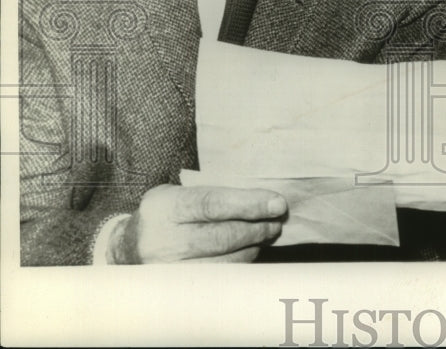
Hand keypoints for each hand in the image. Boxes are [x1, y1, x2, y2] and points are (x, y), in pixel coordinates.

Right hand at [108, 184, 286, 263]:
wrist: (131, 246)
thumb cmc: (167, 213)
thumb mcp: (180, 193)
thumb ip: (215, 193)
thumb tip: (263, 198)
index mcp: (167, 207)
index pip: (213, 204)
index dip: (249, 203)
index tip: (278, 203)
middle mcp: (164, 240)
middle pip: (223, 235)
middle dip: (258, 227)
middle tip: (277, 221)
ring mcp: (170, 269)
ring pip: (225, 260)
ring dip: (253, 246)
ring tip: (266, 234)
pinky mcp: (177, 290)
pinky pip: (220, 278)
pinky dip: (240, 264)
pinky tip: (249, 252)